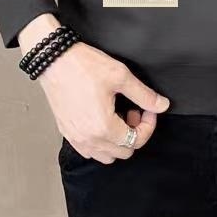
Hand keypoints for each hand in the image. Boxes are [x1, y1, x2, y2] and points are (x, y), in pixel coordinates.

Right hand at [18, 14, 169, 163]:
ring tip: (118, 116)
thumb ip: (144, 95)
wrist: (54, 60)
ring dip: (118, 140)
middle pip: (123, 152)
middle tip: (134, 110)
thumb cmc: (85, 66)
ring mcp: (76, 138)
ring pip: (106, 155)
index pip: (136, 140)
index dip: (148, 125)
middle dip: (135, 132)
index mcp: (103, 127)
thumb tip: (162, 105)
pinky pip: (89, 150)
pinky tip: (103, 120)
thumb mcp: (120, 76)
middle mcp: (88, 139)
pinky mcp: (66, 133)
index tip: (148, 109)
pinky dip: (101, 142)